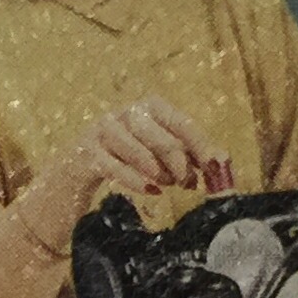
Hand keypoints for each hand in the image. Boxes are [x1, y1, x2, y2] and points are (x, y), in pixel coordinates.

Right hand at [69, 97, 232, 201]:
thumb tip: (221, 163)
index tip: (214, 167)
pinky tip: (151, 190)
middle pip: (161, 138)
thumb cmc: (125, 157)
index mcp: (148, 107)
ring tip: (168, 185)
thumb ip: (188, 154)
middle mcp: (125, 113)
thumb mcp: (158, 151)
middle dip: (179, 164)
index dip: (200, 146)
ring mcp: (103, 131)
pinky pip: (114, 168)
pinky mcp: (86, 153)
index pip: (181, 123)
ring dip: (158, 173)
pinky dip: (136, 181)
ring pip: (138, 152)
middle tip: (188, 184)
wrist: (76, 167)